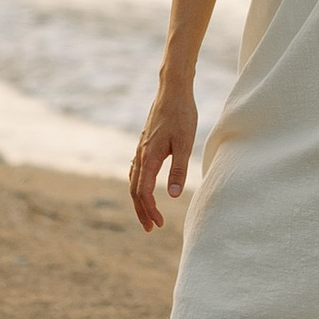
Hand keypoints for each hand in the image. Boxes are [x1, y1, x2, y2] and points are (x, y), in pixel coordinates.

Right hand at [129, 82, 197, 232]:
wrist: (172, 91)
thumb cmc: (182, 115)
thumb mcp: (185, 144)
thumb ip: (178, 170)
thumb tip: (173, 196)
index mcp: (149, 157)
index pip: (144, 192)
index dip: (150, 210)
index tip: (159, 224)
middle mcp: (140, 154)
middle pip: (134, 190)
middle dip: (141, 210)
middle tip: (151, 228)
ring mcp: (140, 148)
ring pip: (133, 180)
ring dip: (139, 200)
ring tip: (148, 214)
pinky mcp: (144, 143)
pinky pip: (135, 170)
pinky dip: (138, 184)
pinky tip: (144, 187)